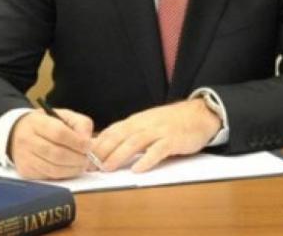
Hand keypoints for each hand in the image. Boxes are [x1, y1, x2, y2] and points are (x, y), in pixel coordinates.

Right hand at [8, 108, 93, 179]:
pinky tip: (69, 169)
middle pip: (57, 154)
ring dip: (72, 169)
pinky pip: (48, 177)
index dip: (77, 142)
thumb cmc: (47, 124)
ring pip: (53, 169)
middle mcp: (27, 140)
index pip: (59, 133)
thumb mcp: (64, 115)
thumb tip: (87, 142)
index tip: (88, 146)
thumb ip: (80, 124)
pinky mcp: (26, 171)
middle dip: (77, 158)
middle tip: (87, 159)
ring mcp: (25, 157)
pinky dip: (63, 175)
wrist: (18, 133)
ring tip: (81, 165)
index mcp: (37, 122)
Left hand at [92, 99, 221, 172]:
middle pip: (119, 136)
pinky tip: (138, 169)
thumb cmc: (171, 122)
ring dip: (119, 155)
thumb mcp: (147, 123)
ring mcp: (159, 131)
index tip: (83, 157)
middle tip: (90, 166)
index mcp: (136, 121)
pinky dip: (147, 159)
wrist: (199, 113)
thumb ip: (130, 134)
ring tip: (107, 168)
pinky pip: (158, 150)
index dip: (97, 144)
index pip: (111, 131)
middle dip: (102, 151)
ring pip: (134, 142)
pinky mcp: (173, 140)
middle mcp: (144, 124)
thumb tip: (108, 148)